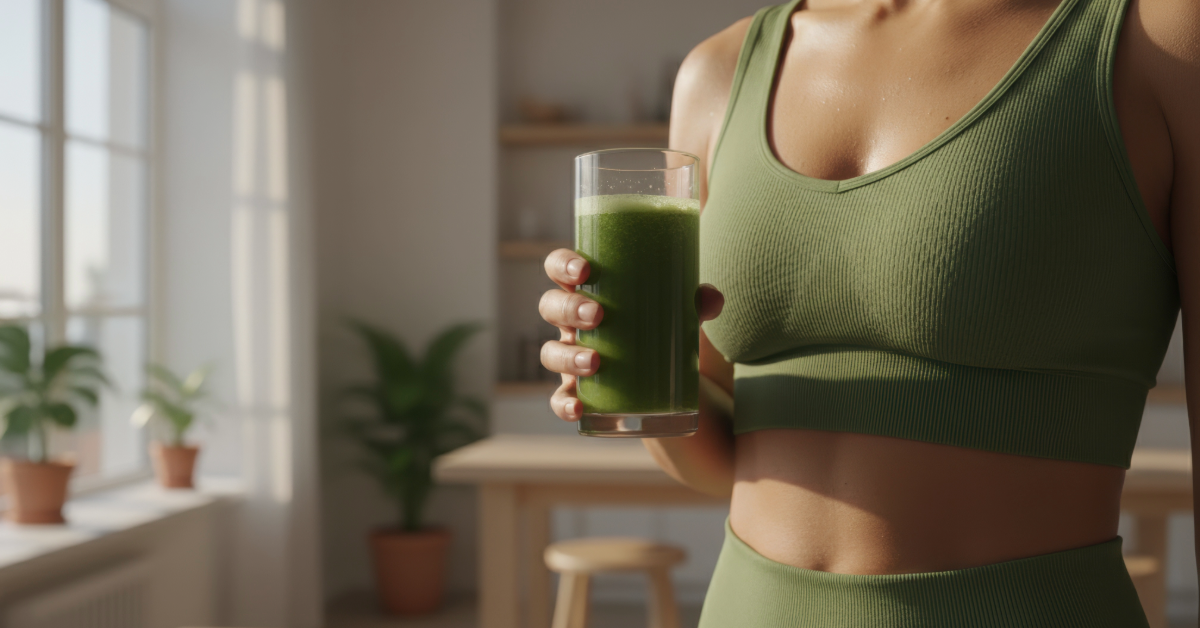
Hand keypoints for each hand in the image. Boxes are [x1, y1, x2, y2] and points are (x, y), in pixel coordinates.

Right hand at [539, 248, 723, 421]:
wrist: (670, 383)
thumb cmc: (663, 331)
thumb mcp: (680, 315)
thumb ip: (696, 304)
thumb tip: (712, 299)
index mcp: (590, 292)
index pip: (560, 269)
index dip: (562, 265)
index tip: (584, 270)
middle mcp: (574, 323)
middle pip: (551, 307)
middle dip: (569, 309)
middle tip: (597, 315)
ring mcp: (573, 358)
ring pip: (551, 353)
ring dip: (567, 356)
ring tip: (594, 362)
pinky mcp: (581, 393)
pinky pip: (560, 399)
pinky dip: (563, 404)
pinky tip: (577, 409)